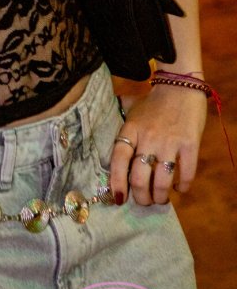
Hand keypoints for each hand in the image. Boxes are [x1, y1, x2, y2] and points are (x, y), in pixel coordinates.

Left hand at [111, 83, 206, 205]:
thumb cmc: (153, 102)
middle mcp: (148, 138)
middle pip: (140, 178)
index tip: (120, 198)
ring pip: (162, 181)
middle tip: (145, 201)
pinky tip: (180, 189)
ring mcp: (170, 143)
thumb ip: (117, 119)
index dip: (117, 182)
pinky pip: (186, 174)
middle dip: (141, 197)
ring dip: (161, 197)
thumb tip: (98, 123)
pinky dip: (183, 187)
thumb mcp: (131, 108)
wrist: (181, 86)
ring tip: (161, 199)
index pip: (119, 160)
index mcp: (131, 130)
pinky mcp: (190, 145)